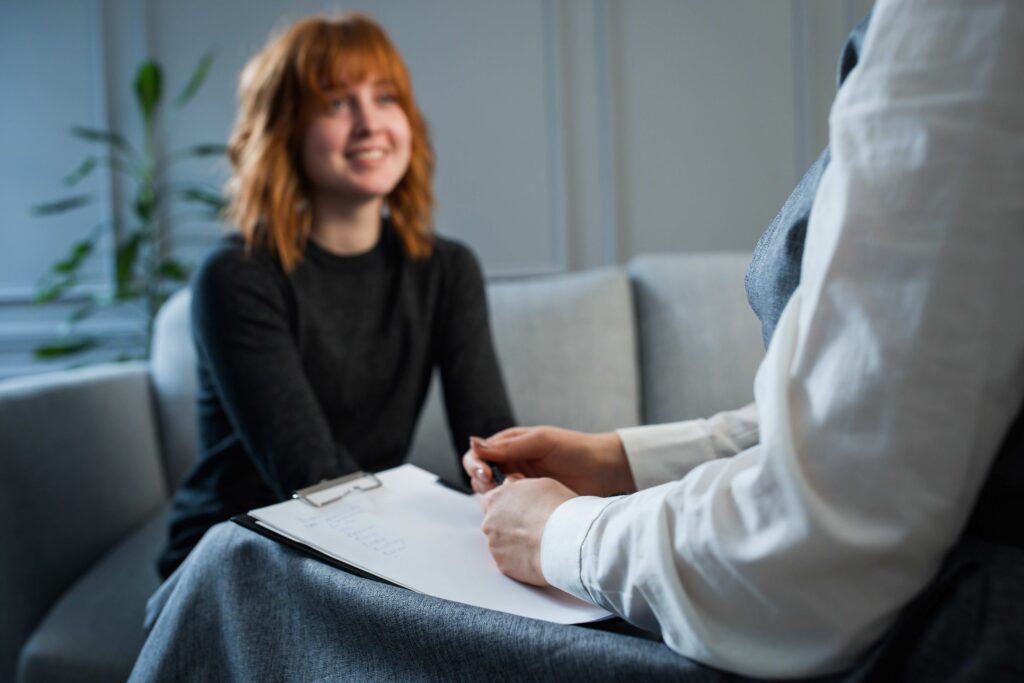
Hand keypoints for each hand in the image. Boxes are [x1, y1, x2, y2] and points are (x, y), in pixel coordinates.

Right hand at [462, 426, 635, 496]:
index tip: (486, 475)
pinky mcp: (528, 503)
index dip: (475, 465)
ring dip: (499, 496)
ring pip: (492, 496)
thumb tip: (473, 442)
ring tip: (521, 491)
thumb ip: (508, 446)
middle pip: (478, 477)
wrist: (603, 471)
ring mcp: (519, 486)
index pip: (477, 455)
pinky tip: (525, 505)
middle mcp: (509, 465)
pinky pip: (509, 509)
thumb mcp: (540, 441)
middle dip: (484, 483)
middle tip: (503, 485)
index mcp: (508, 446)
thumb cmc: (574, 449)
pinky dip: (510, 509)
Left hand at [479, 477, 576, 585]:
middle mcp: (490, 523)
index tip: (518, 511)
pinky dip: (520, 560)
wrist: (567, 540)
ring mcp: (495, 546)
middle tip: (532, 528)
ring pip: (502, 544)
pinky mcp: (504, 566)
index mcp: (496, 499)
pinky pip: (509, 562)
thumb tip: (517, 493)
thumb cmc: (558, 509)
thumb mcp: (540, 485)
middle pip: (495, 524)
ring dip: (515, 544)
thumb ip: (521, 490)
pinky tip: (537, 555)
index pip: (490, 502)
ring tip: (538, 542)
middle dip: (510, 526)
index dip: (505, 507)